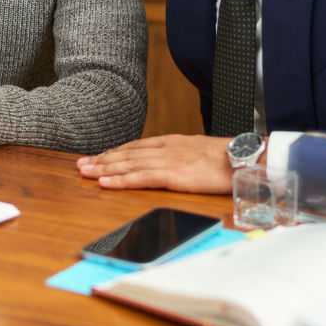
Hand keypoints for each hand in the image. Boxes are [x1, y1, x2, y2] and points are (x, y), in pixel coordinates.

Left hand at [76, 134, 233, 193]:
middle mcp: (165, 149)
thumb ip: (185, 157)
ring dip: (103, 169)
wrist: (244, 158)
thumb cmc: (229, 159)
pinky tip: (105, 182)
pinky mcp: (172, 175)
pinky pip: (140, 178)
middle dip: (102, 159)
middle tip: (81, 164)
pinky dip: (120, 180)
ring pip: (128, 164)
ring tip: (84, 172)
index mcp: (173, 142)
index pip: (137, 146)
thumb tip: (179, 165)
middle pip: (126, 154)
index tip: (100, 156)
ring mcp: (167, 161)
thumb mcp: (202, 153)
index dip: (116, 152)